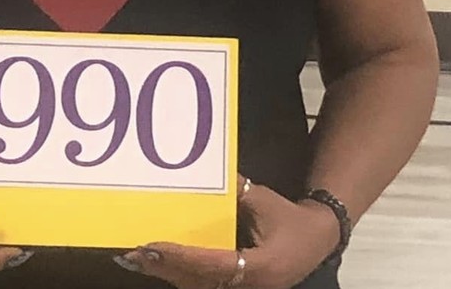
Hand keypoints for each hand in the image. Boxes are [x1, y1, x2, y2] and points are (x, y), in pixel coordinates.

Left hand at [116, 176, 340, 288]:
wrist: (317, 240)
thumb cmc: (290, 219)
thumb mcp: (264, 200)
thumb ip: (236, 190)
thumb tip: (205, 173)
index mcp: (260, 268)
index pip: (214, 264)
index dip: (183, 257)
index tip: (154, 247)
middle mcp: (250, 286)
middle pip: (200, 282)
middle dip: (167, 269)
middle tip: (134, 255)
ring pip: (200, 287)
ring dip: (171, 273)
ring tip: (140, 259)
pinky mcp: (238, 288)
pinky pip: (206, 285)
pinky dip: (184, 274)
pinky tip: (163, 263)